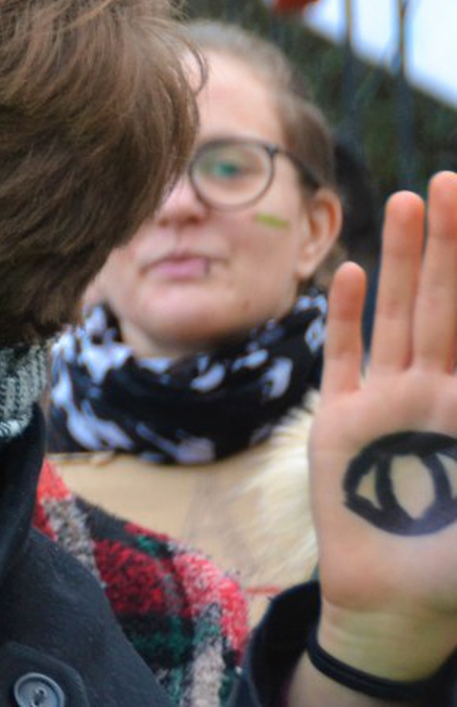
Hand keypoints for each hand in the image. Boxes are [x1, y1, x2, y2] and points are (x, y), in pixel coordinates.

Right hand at [304, 172, 456, 686]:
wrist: (398, 605)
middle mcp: (436, 393)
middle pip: (447, 305)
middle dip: (453, 246)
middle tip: (455, 181)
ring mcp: (387, 404)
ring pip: (399, 317)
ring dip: (404, 262)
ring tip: (410, 203)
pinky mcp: (341, 424)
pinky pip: (345, 360)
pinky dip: (348, 318)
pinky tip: (351, 274)